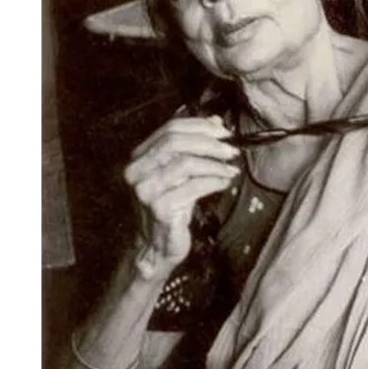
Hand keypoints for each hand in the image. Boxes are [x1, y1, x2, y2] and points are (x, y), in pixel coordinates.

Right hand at [122, 115, 239, 269]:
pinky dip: (214, 181)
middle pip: (175, 143)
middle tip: (231, 150)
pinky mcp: (160, 207)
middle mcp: (136, 171)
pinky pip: (193, 186)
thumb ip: (192, 148)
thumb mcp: (180, 174)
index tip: (223, 132)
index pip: (169, 129)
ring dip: (214, 164)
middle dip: (208, 143)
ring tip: (231, 168)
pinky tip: (225, 182)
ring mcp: (146, 190)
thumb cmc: (171, 208)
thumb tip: (216, 122)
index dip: (199, 127)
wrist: (158, 246)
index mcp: (138, 158)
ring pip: (185, 163)